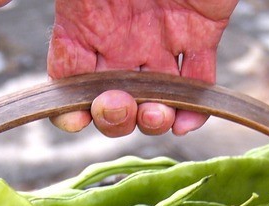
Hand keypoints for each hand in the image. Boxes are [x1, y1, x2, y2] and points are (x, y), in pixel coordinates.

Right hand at [0, 0, 237, 136]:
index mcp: (81, 22)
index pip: (67, 79)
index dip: (68, 108)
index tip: (74, 116)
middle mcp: (119, 38)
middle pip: (111, 99)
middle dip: (112, 117)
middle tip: (118, 105)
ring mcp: (159, 38)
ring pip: (154, 99)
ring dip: (151, 121)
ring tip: (156, 114)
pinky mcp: (200, 32)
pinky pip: (199, 81)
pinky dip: (195, 108)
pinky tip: (187, 118)